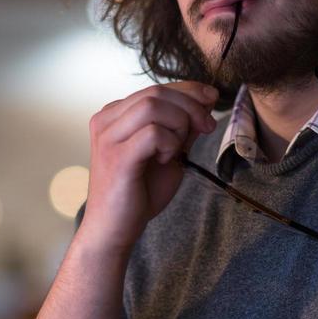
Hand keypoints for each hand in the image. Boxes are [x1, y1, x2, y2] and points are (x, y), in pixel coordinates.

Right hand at [80, 82, 217, 253]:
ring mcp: (108, 137)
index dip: (189, 90)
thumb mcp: (167, 153)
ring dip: (178, 124)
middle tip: (207, 127)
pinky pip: (152, 133)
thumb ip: (181, 128)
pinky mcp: (117, 157)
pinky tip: (164, 160)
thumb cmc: (138, 193)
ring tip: (178, 148)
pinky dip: (168, 143)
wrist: (114, 230)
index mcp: (115, 115)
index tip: (211, 99)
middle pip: (156, 92)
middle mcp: (106, 121)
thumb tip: (205, 102)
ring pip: (153, 105)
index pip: (155, 88)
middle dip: (191, 106)